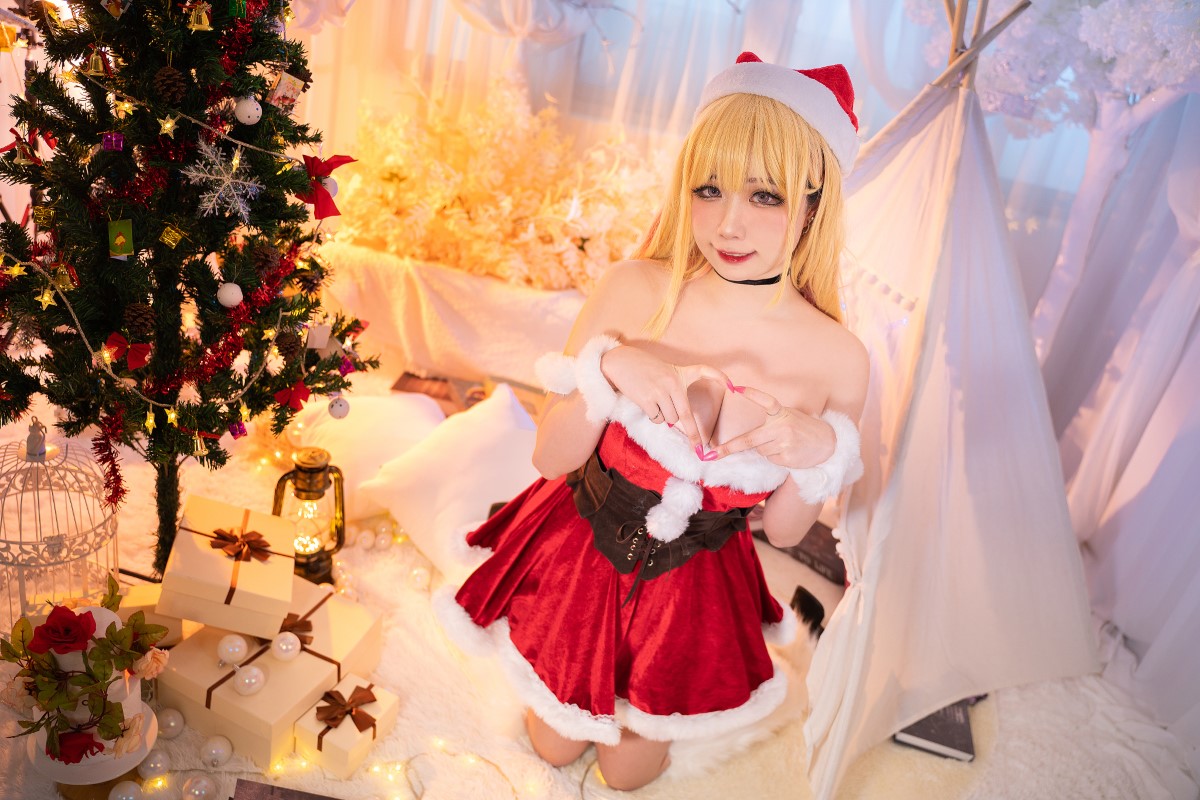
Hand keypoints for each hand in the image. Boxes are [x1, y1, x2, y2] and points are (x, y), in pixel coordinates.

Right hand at [599, 345, 727, 449]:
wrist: (621, 362)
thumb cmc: (645, 369)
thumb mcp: (667, 371)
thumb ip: (677, 388)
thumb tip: (678, 420)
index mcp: (680, 374)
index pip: (704, 370)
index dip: (719, 376)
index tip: (732, 386)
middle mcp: (673, 383)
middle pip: (684, 415)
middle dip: (692, 434)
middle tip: (698, 449)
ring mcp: (660, 392)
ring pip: (669, 419)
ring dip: (663, 417)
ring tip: (654, 402)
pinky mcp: (646, 400)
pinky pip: (656, 418)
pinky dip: (652, 416)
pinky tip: (645, 402)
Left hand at [712, 384, 834, 467]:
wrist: (828, 443)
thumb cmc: (803, 429)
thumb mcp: (790, 417)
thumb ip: (772, 422)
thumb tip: (750, 440)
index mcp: (782, 413)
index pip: (766, 401)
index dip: (753, 394)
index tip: (737, 388)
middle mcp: (782, 427)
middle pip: (749, 439)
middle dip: (729, 448)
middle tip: (712, 455)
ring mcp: (784, 443)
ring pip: (760, 450)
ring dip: (766, 449)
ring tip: (784, 444)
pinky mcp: (787, 457)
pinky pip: (770, 459)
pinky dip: (774, 457)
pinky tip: (788, 452)